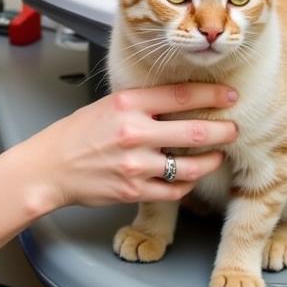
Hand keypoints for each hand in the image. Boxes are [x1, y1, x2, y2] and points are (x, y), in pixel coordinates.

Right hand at [20, 83, 237, 213]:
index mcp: (126, 104)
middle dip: (223, 130)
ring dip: (211, 161)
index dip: (210, 95)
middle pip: (194, 131)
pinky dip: (187, 184)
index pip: (179, 95)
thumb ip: (141, 103)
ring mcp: (136, 164)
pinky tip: (191, 177)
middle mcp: (134, 132)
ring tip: (218, 156)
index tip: (229, 95)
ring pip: (191, 166)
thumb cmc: (77, 134)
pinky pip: (175, 190)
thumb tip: (177, 99)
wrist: (51, 167)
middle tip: (235, 128)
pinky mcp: (135, 191)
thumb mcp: (108, 105)